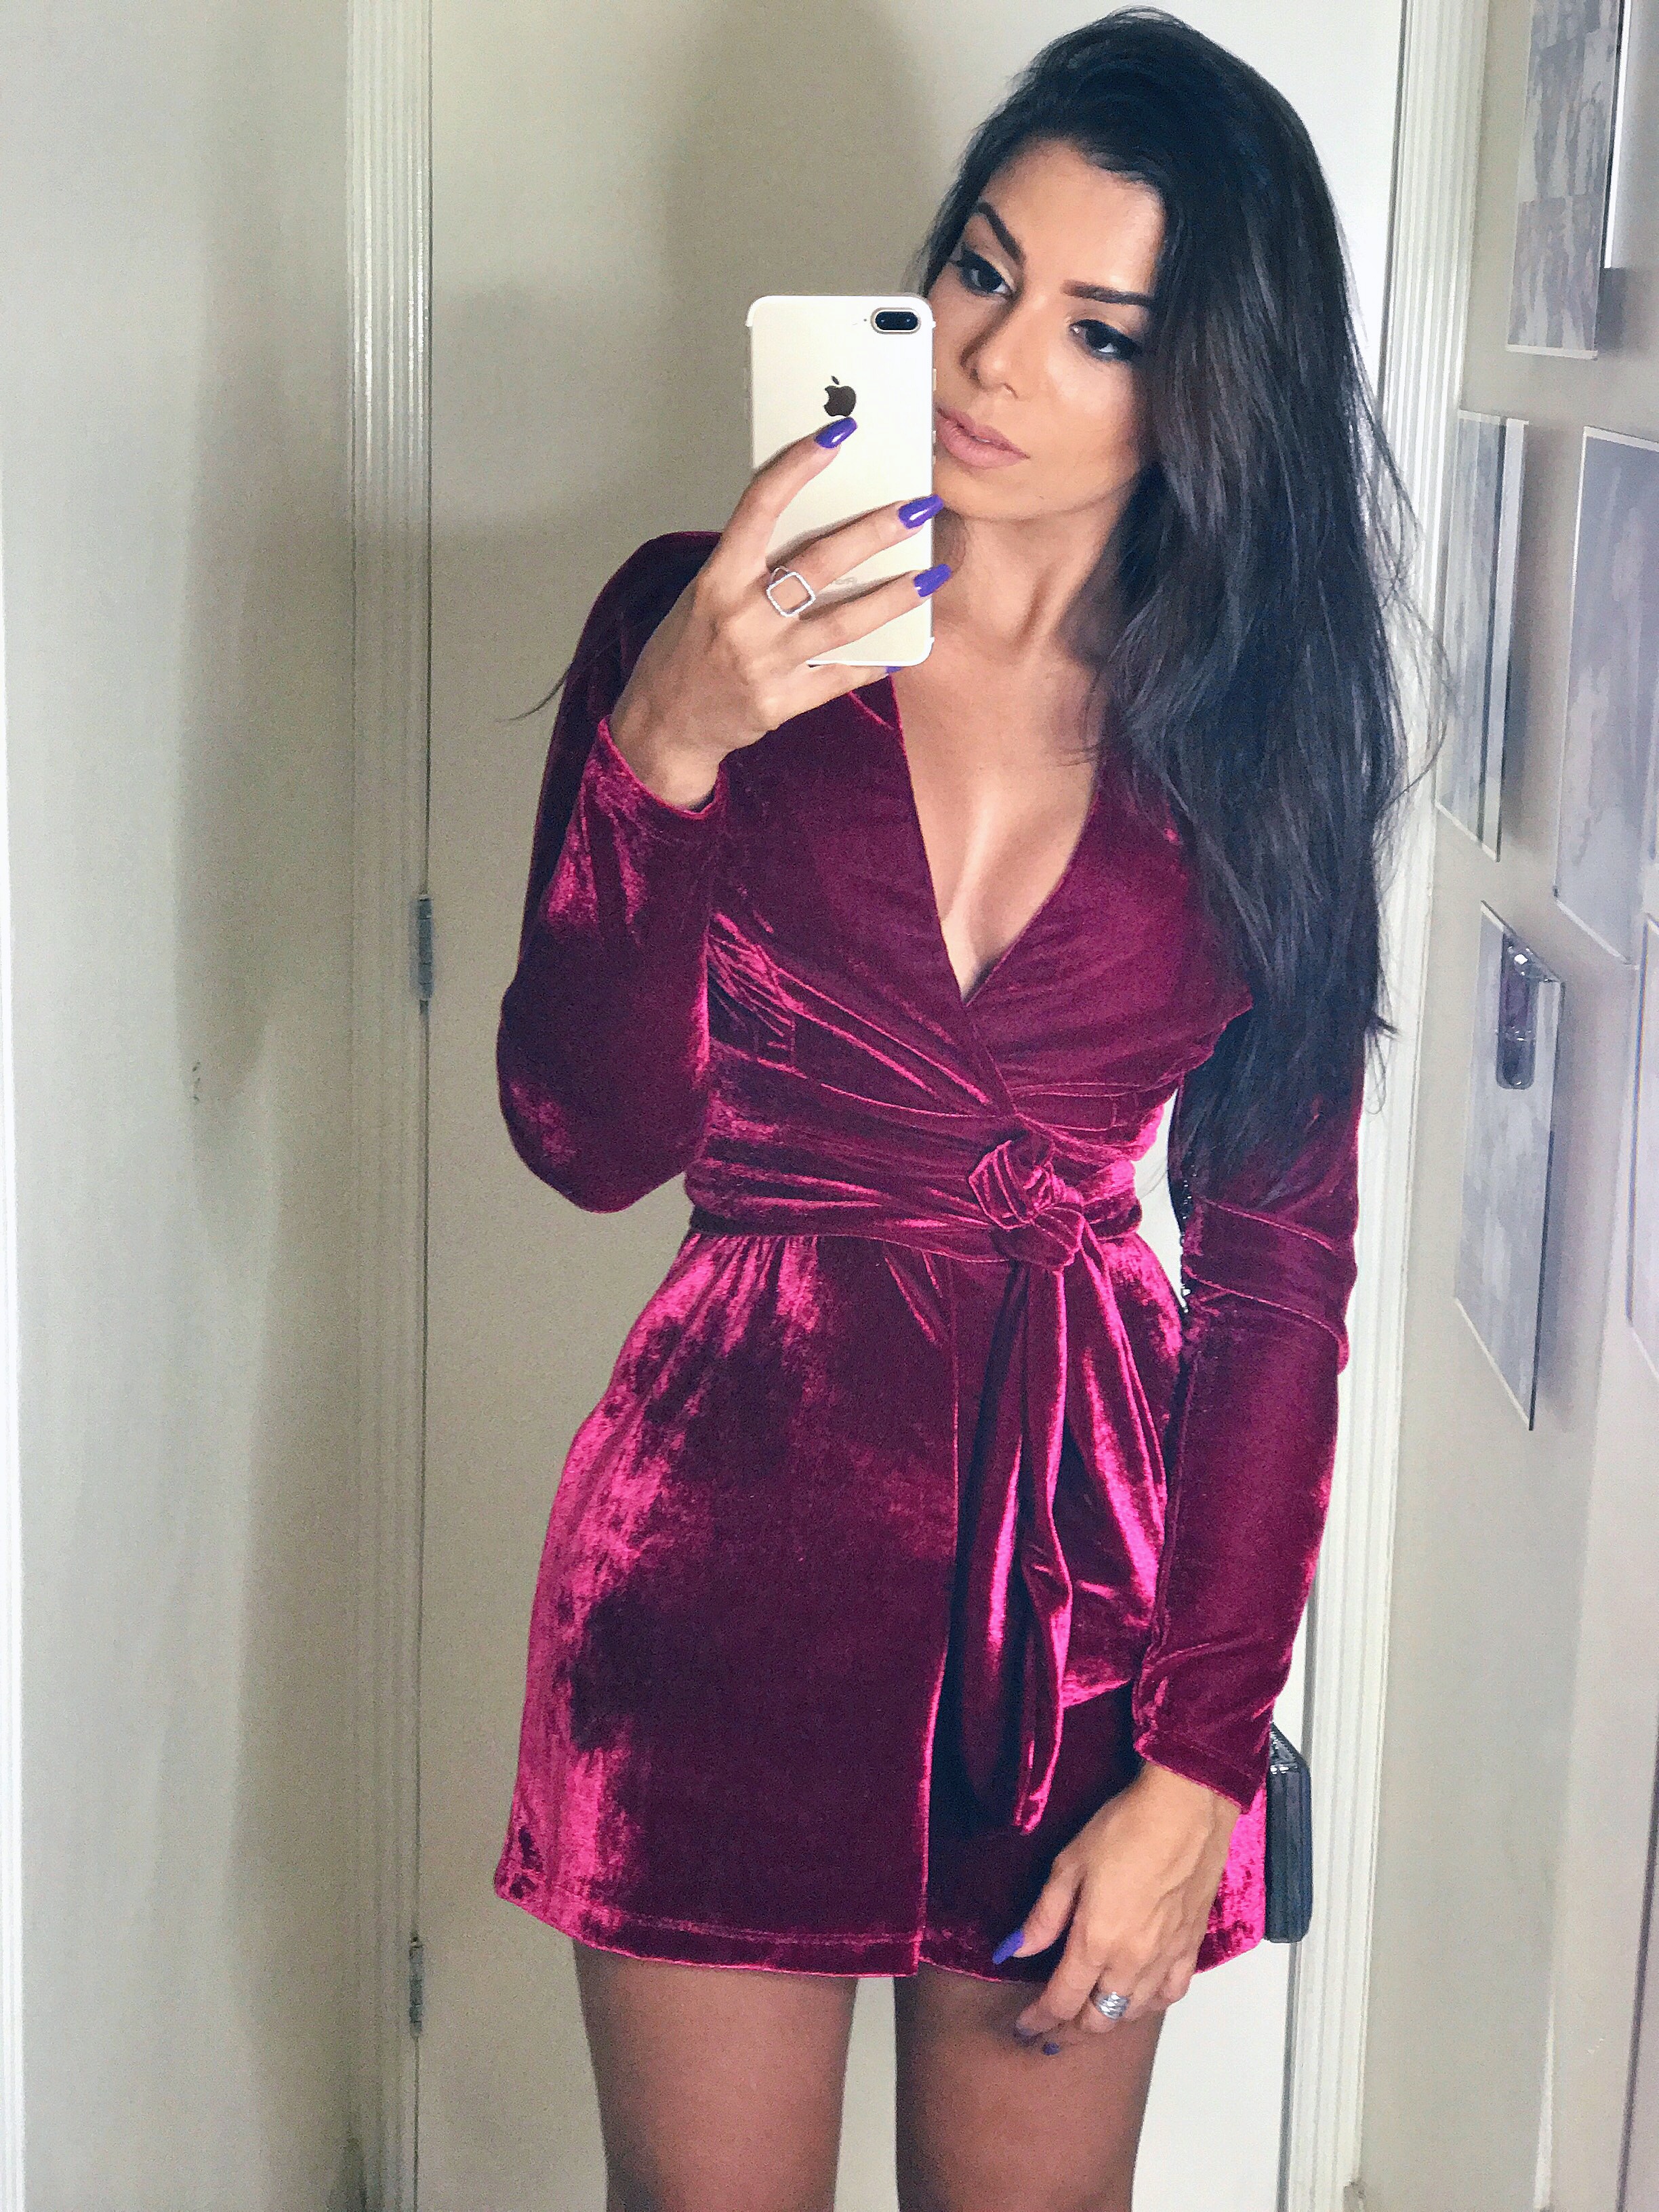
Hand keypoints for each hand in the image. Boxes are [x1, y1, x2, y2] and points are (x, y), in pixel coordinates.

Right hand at [607, 421, 948, 806]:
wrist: (667, 722)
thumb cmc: (687, 649)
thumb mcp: (707, 594)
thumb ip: (753, 565)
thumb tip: (818, 525)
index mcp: (718, 580)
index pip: (759, 508)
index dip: (798, 467)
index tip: (838, 435)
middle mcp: (742, 618)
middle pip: (819, 563)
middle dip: (876, 532)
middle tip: (919, 508)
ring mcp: (765, 663)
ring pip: (844, 623)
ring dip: (895, 597)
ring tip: (932, 575)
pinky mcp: (782, 702)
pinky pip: (842, 678)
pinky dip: (878, 662)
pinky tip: (909, 646)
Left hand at [1005, 1761, 1240, 2050]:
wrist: (1186, 1810)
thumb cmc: (1124, 1829)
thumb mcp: (1069, 1865)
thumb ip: (1044, 1916)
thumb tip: (1013, 1952)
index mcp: (1096, 1942)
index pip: (1062, 2001)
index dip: (1039, 2021)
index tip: (1023, 2029)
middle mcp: (1132, 1962)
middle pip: (1098, 2019)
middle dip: (1069, 2032)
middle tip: (1050, 2032)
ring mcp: (1165, 1958)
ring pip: (1133, 2013)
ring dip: (1106, 2021)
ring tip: (1086, 2016)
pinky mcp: (1191, 1946)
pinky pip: (1170, 1995)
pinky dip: (1149, 2005)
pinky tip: (1136, 1999)